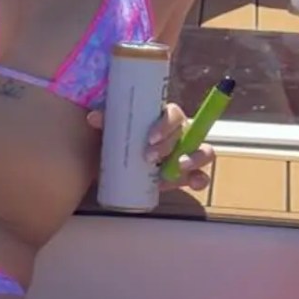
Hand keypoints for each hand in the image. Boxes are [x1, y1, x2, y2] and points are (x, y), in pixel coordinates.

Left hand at [86, 103, 213, 191]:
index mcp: (165, 118)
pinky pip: (200, 176)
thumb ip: (107, 121)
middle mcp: (180, 134)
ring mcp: (186, 154)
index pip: (174, 114)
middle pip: (188, 133)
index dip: (166, 125)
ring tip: (175, 169)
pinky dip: (200, 179)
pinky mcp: (185, 175)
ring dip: (193, 159)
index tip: (150, 138)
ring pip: (204, 152)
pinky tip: (193, 183)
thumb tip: (94, 117)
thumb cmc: (120, 139)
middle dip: (170, 146)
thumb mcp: (112, 128)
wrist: (119, 164)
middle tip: (148, 157)